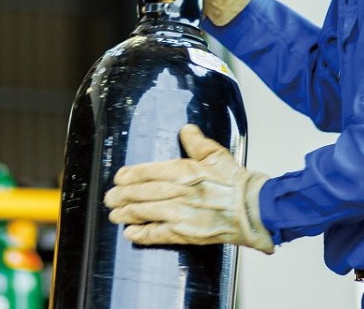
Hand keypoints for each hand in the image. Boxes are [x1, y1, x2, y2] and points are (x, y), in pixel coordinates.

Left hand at [103, 124, 273, 253]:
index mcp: (185, 171)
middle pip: (142, 193)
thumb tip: (186, 130)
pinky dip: (143, 234)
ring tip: (114, 214)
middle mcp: (180, 192)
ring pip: (147, 212)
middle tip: (109, 198)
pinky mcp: (188, 233)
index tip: (119, 177)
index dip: (130, 175)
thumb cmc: (235, 181)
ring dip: (127, 214)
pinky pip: (159, 234)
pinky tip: (130, 233)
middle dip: (122, 195)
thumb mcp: (216, 154)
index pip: (148, 171)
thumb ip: (196, 142)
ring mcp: (182, 214)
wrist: (253, 208)